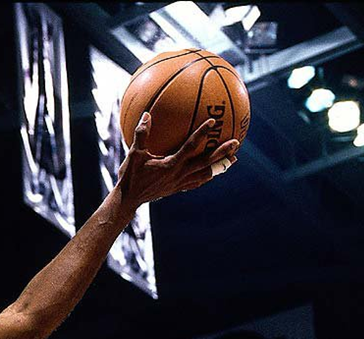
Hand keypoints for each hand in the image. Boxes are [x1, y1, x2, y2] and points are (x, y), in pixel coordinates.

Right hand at [114, 112, 239, 207]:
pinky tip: (211, 172)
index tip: (212, 122)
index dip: (201, 134)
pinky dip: (206, 176)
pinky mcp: (177, 189)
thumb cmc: (130, 176)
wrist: (128, 199)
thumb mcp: (133, 154)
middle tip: (235, 143)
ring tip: (232, 160)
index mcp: (170, 165)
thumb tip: (146, 114)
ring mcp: (179, 183)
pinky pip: (196, 182)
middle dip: (221, 153)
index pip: (190, 147)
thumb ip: (141, 134)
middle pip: (205, 163)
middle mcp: (178, 175)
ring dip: (219, 167)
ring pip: (205, 175)